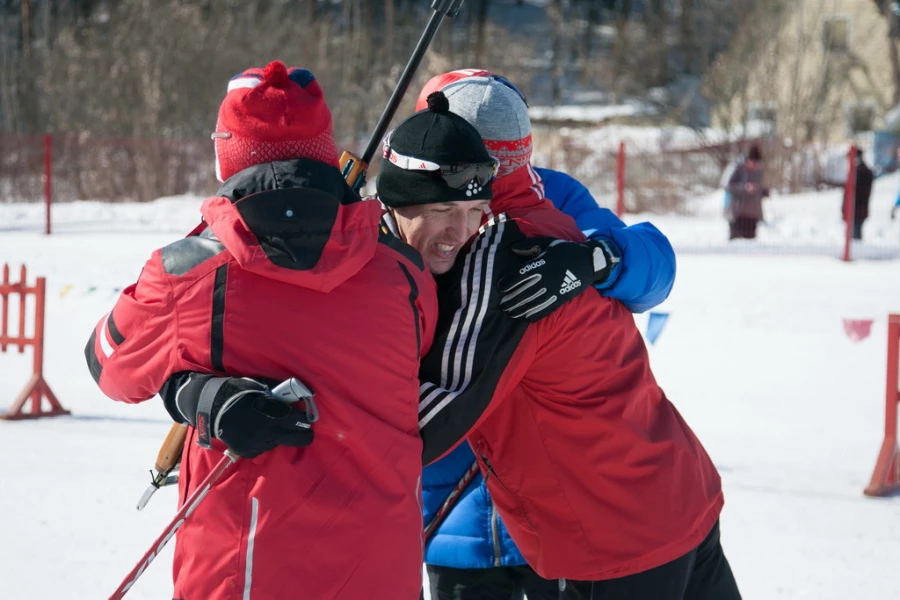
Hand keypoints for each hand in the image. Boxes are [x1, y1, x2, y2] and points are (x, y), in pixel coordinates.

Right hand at [174, 375, 316, 458]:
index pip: (298, 421)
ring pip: (277, 443)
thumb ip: (278, 394)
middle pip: (296, 439)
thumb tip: (298, 395)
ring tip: (270, 427)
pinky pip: (262, 449)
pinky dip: (264, 442)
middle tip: (305, 432)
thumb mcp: (260, 388)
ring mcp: (257, 444)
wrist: (211, 408)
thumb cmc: (237, 393)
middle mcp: (267, 432)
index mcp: (272, 414)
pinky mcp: (247, 451)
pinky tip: (257, 433)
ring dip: (279, 436)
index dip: (305, 420)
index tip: (308, 419)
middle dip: (303, 435)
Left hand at [497, 237, 617, 321]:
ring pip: (533, 302)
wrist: (589, 261)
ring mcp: (554, 289)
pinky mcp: (561, 298)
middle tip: (501, 304)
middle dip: (511, 299)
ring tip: (510, 312)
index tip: (500, 287)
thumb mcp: (547, 243)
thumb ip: (529, 246)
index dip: (508, 282)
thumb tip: (512, 249)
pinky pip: (546, 308)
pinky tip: (526, 317)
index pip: (520, 275)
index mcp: (542, 263)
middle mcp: (546, 278)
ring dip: (520, 309)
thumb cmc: (565, 250)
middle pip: (524, 291)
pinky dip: (535, 314)